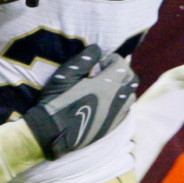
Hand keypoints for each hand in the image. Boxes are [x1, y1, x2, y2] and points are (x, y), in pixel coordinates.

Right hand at [23, 43, 137, 158]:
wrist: (51, 133)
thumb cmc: (56, 101)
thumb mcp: (65, 75)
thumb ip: (84, 60)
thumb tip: (97, 49)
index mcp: (105, 86)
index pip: (122, 65)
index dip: (112, 59)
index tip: (99, 63)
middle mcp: (115, 101)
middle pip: (132, 80)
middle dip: (122, 72)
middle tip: (106, 72)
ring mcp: (114, 116)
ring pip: (130, 96)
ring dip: (122, 87)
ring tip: (106, 87)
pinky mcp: (110, 128)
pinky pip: (124, 111)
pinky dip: (119, 102)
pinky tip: (104, 103)